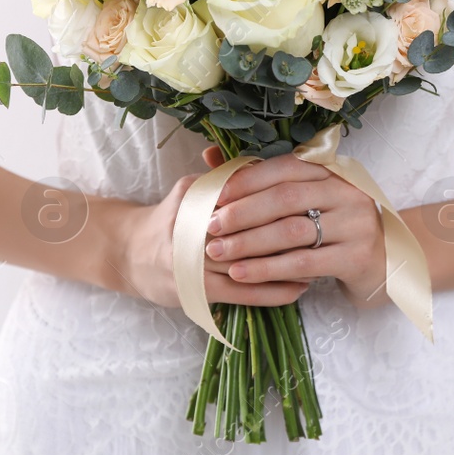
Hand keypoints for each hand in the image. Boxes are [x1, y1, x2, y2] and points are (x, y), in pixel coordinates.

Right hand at [106, 167, 308, 309]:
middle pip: (250, 227)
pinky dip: (273, 290)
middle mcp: (192, 226)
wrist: (129, 254)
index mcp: (194, 195)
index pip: (244, 194)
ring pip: (249, 261)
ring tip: (320, 259)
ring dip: (288, 262)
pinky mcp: (195, 290)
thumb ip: (226, 176)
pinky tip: (298, 288)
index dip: (280, 198)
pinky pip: (243, 292)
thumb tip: (264, 162)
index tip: (312, 198)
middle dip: (289, 229)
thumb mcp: (192, 190)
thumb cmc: (170, 219)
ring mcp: (192, 260)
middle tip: (324, 229)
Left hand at [201, 149, 389, 311]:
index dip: (246, 180)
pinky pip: (304, 262)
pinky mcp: (357, 256)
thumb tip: (208, 158)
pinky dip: (268, 269)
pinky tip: (242, 274)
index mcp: (333, 170)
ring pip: (292, 231)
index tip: (213, 196)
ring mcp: (356, 223)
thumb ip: (260, 181)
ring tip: (217, 252)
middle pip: (285, 198)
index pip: (284, 168)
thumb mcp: (304, 201)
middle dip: (242, 212)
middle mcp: (348, 191)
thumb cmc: (332, 229)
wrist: (385, 263)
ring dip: (249, 243)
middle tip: (209, 227)